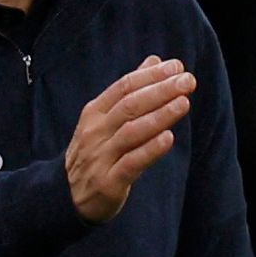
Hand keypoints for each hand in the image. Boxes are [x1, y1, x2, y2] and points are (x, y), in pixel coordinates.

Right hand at [64, 56, 196, 222]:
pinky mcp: (108, 182)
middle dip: (160, 91)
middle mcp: (95, 132)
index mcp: (95, 113)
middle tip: (188, 81)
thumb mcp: (105, 119)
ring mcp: (100, 157)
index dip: (151, 76)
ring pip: (131, 132)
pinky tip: (169, 139)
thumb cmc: (96, 152)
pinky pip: (131, 163)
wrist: (67, 196)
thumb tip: (155, 61)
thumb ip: (130, 91)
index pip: (124, 87)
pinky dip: (150, 150)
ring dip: (159, 116)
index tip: (177, 67)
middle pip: (129, 106)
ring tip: (183, 103)